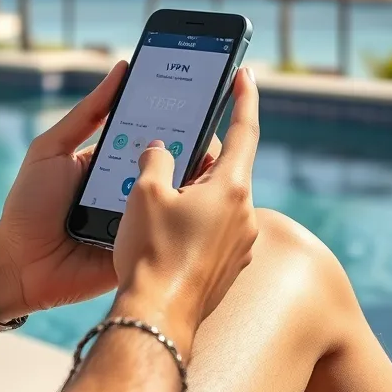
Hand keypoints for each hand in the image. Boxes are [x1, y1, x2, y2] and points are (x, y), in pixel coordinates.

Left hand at [0, 62, 228, 321]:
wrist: (17, 264)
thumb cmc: (28, 204)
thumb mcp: (51, 149)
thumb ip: (87, 114)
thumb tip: (122, 70)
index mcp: (114, 161)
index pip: (154, 134)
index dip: (177, 118)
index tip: (200, 98)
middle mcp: (133, 188)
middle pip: (173, 164)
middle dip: (193, 149)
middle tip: (210, 136)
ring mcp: (141, 221)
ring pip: (178, 198)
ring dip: (194, 184)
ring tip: (213, 169)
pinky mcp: (144, 250)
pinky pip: (170, 234)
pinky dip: (183, 222)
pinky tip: (200, 209)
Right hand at [109, 68, 260, 356]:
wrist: (158, 318)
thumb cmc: (151, 253)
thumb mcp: (146, 192)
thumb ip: (156, 158)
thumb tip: (160, 149)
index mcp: (231, 187)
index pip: (243, 130)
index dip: (243, 97)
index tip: (244, 73)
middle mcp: (245, 214)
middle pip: (225, 169)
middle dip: (199, 155)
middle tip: (172, 146)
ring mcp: (240, 244)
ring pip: (218, 201)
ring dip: (193, 190)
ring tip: (158, 192)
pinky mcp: (228, 268)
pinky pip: (213, 230)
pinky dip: (193, 220)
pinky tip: (164, 229)